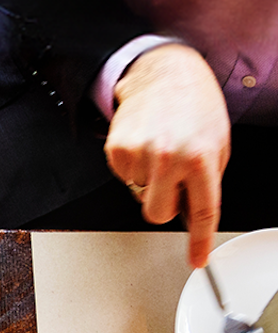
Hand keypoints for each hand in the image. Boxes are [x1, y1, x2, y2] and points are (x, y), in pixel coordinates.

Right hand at [106, 43, 231, 267]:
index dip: (198, 240)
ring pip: (139, 194)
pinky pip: (124, 177)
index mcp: (201, 157)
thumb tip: (193, 211)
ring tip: (159, 150)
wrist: (163, 74)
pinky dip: (132, 166)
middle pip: (158, 214)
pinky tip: (144, 144)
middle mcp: (169, 158)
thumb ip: (206, 179)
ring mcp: (140, 155)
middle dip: (163, 204)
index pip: (202, 211)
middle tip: (170, 183)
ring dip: (148, 179)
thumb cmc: (194, 105)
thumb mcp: (216, 141)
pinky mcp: (116, 151)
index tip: (196, 259)